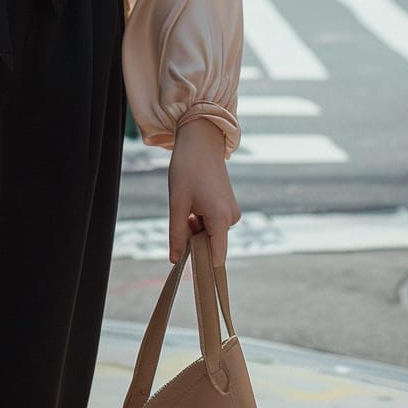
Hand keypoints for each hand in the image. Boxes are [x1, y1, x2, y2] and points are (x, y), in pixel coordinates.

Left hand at [167, 118, 240, 266]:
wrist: (200, 141)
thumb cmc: (187, 169)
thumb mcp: (177, 203)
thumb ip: (176, 234)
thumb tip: (175, 260)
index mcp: (220, 219)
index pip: (217, 257)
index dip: (202, 265)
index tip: (187, 266)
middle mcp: (231, 218)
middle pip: (210, 243)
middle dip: (192, 237)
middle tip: (181, 213)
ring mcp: (232, 212)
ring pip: (209, 233)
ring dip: (195, 226)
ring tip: (187, 202)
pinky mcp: (229, 207)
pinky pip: (213, 223)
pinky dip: (201, 218)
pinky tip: (194, 200)